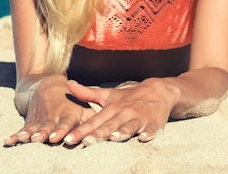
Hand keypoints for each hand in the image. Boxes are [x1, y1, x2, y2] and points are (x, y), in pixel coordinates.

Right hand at [5, 76, 96, 145]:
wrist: (49, 85)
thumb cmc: (72, 101)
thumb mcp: (84, 106)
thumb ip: (92, 118)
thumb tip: (104, 130)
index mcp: (68, 113)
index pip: (66, 122)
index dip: (62, 130)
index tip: (58, 138)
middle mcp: (53, 116)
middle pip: (49, 126)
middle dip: (45, 133)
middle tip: (40, 139)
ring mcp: (40, 119)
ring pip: (35, 128)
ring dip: (29, 134)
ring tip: (24, 139)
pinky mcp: (30, 121)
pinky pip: (22, 129)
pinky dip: (16, 135)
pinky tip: (8, 141)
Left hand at [62, 78, 178, 144]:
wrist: (158, 91)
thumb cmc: (130, 97)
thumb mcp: (109, 94)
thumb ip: (88, 94)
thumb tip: (69, 84)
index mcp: (112, 108)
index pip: (94, 121)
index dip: (81, 130)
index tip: (69, 138)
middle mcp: (124, 113)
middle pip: (109, 125)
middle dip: (97, 134)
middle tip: (85, 142)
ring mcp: (139, 118)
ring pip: (129, 126)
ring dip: (122, 132)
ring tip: (114, 138)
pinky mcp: (153, 123)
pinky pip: (150, 129)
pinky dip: (147, 133)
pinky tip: (144, 138)